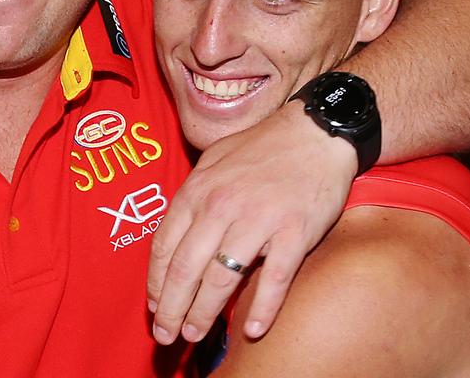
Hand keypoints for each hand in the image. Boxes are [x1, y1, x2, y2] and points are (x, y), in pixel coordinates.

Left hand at [146, 104, 355, 343]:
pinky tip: (253, 330)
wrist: (315, 132)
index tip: (154, 306)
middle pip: (186, 269)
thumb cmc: (263, 148)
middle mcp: (221, 207)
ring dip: (204, 314)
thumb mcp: (214, 161)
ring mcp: (258, 220)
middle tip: (167, 336)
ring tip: (195, 335)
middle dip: (172, 309)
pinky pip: (274, 279)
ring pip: (221, 279)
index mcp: (198, 191)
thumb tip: (176, 234)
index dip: (157, 283)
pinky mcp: (294, 232)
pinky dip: (263, 308)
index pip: (165, 246)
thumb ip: (193, 196)